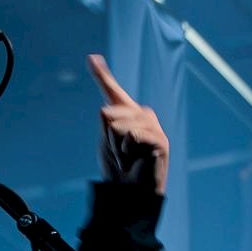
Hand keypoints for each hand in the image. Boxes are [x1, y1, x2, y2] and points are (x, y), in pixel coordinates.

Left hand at [88, 54, 168, 194]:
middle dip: (107, 137)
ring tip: (128, 158)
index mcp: (127, 114)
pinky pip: (131, 135)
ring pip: (116, 124)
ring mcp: (153, 126)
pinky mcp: (160, 139)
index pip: (112, 91)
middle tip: (120, 154)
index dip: (102, 74)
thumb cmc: (118, 169)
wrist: (129, 193)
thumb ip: (107, 118)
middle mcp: (142, 114)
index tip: (91, 58)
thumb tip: (105, 104)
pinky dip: (127, 151)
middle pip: (107, 112)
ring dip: (116, 146)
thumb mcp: (107, 139)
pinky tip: (136, 160)